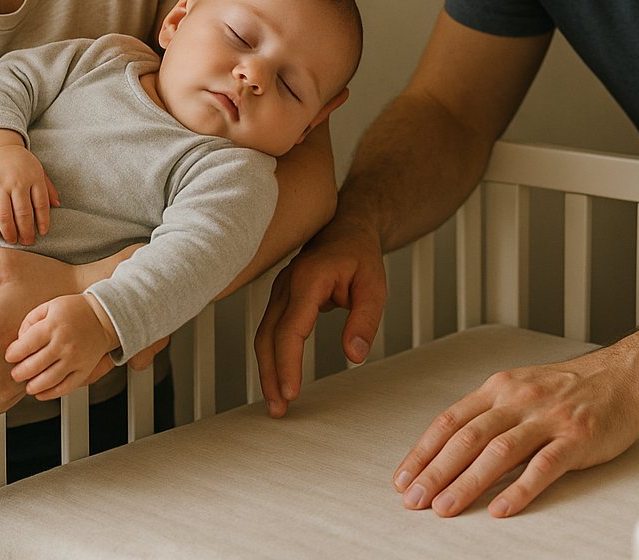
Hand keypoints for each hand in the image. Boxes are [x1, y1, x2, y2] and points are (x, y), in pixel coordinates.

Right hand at [0, 144, 58, 245]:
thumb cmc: (20, 163)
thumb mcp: (38, 170)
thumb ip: (48, 187)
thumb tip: (58, 205)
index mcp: (33, 176)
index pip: (41, 203)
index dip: (43, 221)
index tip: (43, 233)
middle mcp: (17, 180)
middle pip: (23, 212)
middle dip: (26, 231)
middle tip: (27, 242)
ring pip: (4, 214)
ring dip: (9, 232)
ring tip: (12, 241)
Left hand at [6, 294, 118, 400]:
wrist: (104, 317)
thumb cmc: (74, 311)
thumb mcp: (49, 306)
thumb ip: (29, 321)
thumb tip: (19, 343)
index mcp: (53, 326)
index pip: (26, 346)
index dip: (13, 354)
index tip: (11, 356)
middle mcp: (64, 344)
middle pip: (34, 366)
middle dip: (19, 373)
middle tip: (16, 373)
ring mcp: (75, 359)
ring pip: (48, 381)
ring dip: (33, 387)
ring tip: (28, 385)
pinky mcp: (84, 370)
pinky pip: (65, 388)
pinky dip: (50, 394)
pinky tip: (41, 393)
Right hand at [253, 221, 386, 416]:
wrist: (347, 228)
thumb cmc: (360, 256)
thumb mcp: (374, 286)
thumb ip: (365, 321)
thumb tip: (354, 356)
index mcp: (308, 280)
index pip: (290, 329)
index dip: (287, 363)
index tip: (290, 393)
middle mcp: (286, 285)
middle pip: (268, 337)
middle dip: (270, 375)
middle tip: (278, 410)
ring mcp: (279, 290)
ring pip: (264, 335)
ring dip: (267, 369)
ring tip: (276, 402)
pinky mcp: (280, 298)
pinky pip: (270, 330)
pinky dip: (270, 355)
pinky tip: (277, 376)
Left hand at [392, 349, 638, 517]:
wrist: (624, 376)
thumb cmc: (571, 387)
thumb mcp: (521, 388)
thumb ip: (488, 414)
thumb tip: (450, 448)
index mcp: (499, 387)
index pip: (450, 421)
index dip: (423, 451)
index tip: (404, 478)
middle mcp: (519, 399)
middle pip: (467, 437)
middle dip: (436, 471)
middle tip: (415, 499)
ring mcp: (548, 418)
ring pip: (498, 452)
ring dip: (467, 483)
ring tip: (446, 507)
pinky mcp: (576, 437)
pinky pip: (544, 466)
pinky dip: (520, 489)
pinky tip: (502, 507)